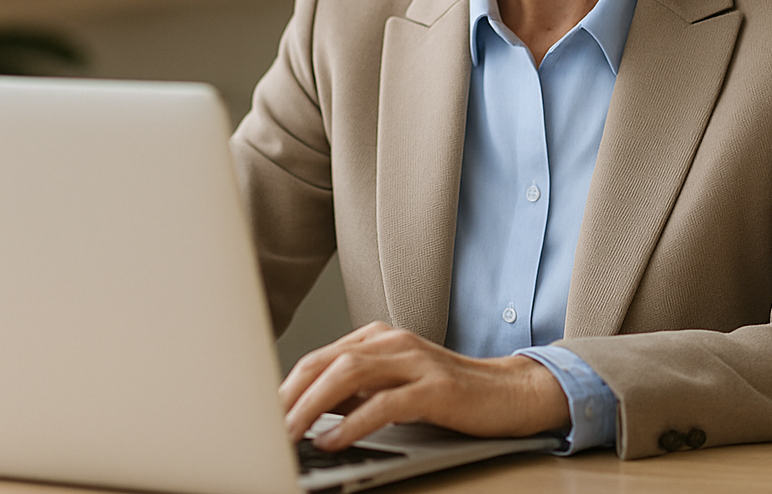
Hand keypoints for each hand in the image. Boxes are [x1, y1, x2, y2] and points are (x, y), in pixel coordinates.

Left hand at [279, 321, 570, 449]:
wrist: (507, 392)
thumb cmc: (447, 392)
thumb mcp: (394, 386)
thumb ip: (356, 391)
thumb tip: (307, 413)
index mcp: (380, 338)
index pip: (320, 357)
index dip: (286, 386)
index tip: (259, 415)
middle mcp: (394, 342)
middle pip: (328, 360)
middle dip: (289, 394)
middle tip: (261, 426)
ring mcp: (416, 361)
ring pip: (350, 374)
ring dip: (312, 406)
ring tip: (288, 434)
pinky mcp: (436, 387)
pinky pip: (386, 402)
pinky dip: (354, 421)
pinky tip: (334, 439)